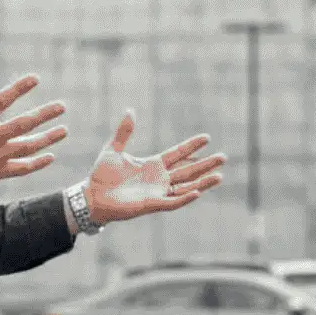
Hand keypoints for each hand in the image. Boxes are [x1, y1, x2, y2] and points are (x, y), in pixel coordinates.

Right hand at [0, 58, 68, 208]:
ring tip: (63, 130)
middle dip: (44, 114)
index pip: (2, 99)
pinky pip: (21, 169)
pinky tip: (50, 157)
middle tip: (61, 106)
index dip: (19, 88)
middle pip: (23, 124)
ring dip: (47, 138)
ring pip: (27, 147)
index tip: (36, 78)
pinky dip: (37, 164)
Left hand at [81, 112, 227, 225]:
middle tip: (223, 157)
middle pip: (188, 170)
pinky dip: (185, 198)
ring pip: (186, 187)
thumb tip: (130, 111)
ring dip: (203, 182)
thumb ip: (124, 132)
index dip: (192, 146)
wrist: (92, 196)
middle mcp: (159, 179)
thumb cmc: (101, 175)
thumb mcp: (113, 149)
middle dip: (206, 164)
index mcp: (153, 165)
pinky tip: (198, 192)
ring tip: (220, 175)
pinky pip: (173, 202)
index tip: (207, 138)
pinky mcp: (151, 204)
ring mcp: (157, 192)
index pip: (178, 154)